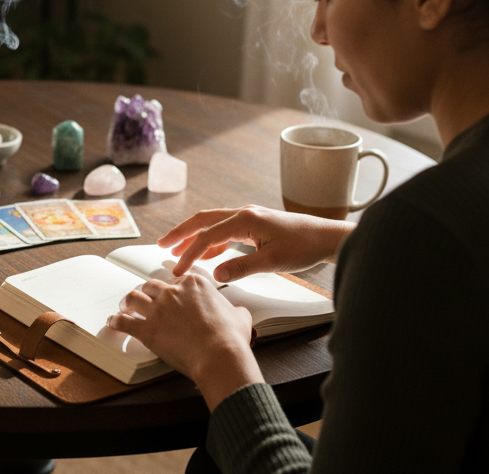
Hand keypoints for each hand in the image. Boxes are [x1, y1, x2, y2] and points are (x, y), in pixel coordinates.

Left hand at [106, 275, 260, 409]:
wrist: (220, 355)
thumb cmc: (231, 338)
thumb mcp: (240, 316)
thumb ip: (235, 310)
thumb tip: (238, 313)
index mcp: (195, 284)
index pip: (177, 280)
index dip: (172, 289)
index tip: (170, 294)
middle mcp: (173, 292)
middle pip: (152, 286)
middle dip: (147, 293)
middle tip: (146, 300)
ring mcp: (158, 309)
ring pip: (134, 298)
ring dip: (128, 302)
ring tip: (125, 307)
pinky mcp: (147, 329)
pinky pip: (124, 321)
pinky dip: (116, 321)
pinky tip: (113, 322)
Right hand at [160, 205, 352, 281]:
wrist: (327, 237)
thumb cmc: (304, 247)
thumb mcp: (272, 261)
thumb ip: (242, 267)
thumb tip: (215, 275)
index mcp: (245, 219)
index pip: (207, 236)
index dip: (189, 254)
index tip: (177, 270)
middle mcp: (243, 214)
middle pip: (203, 221)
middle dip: (180, 233)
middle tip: (161, 245)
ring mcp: (249, 218)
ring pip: (212, 224)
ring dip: (194, 236)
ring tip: (176, 249)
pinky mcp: (255, 225)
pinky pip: (225, 231)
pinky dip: (211, 242)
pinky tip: (206, 254)